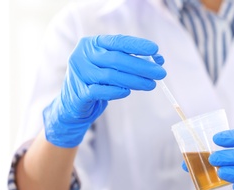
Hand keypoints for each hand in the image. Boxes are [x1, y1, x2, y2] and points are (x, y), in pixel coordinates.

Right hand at [43, 35, 166, 147]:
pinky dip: (116, 91)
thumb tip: (158, 59)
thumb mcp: (112, 67)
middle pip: (116, 59)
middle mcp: (83, 56)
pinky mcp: (79, 93)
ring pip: (111, 76)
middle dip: (141, 66)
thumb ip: (132, 61)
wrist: (73, 103)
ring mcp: (79, 74)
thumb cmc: (97, 81)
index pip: (117, 41)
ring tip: (151, 84)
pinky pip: (100, 91)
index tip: (155, 49)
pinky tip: (128, 92)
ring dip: (134, 80)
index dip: (136, 45)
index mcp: (92, 44)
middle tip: (160, 72)